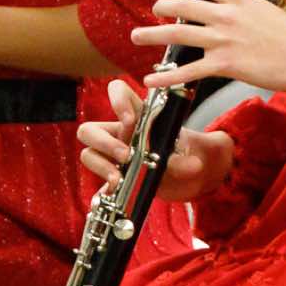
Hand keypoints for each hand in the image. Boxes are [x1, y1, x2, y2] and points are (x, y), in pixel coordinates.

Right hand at [76, 78, 235, 200]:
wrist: (198, 178)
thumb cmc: (194, 153)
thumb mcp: (195, 152)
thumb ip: (189, 157)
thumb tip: (192, 164)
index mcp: (141, 117)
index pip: (118, 92)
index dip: (118, 101)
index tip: (131, 120)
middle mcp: (123, 135)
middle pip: (89, 129)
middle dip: (103, 141)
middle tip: (126, 155)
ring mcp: (117, 158)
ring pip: (88, 154)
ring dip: (100, 165)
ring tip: (119, 178)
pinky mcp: (118, 180)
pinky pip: (98, 183)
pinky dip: (104, 188)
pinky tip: (117, 192)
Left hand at [132, 0, 285, 93]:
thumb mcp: (266, 7)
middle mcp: (225, 14)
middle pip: (182, 5)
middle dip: (162, 7)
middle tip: (153, 11)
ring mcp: (222, 39)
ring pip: (178, 34)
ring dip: (152, 35)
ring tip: (136, 36)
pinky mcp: (223, 64)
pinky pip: (187, 71)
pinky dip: (166, 76)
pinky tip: (151, 78)